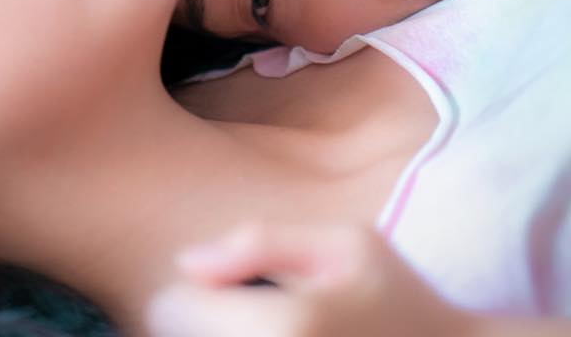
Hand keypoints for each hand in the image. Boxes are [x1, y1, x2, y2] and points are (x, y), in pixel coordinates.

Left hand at [145, 222, 473, 336]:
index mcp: (284, 326)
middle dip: (201, 324)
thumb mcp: (346, 245)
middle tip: (245, 316)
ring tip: (264, 334)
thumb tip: (185, 263)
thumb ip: (260, 244)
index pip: (169, 309)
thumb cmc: (401, 300)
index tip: (227, 290)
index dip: (194, 293)